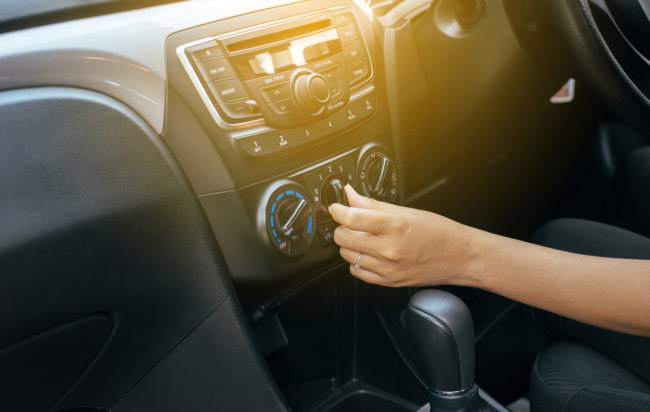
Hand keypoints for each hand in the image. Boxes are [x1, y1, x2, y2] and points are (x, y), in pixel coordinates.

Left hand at [329, 185, 479, 286]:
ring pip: (348, 256)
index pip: (353, 218)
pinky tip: (367, 254)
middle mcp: (390, 249)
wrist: (460, 257)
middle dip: (342, 227)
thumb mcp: (407, 212)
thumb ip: (373, 205)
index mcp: (396, 226)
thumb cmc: (439, 233)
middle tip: (350, 222)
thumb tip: (351, 195)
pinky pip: (358, 272)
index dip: (338, 211)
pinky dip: (356, 262)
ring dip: (348, 245)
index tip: (336, 208)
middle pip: (345, 238)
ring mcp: (388, 268)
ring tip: (362, 237)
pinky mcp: (389, 282)